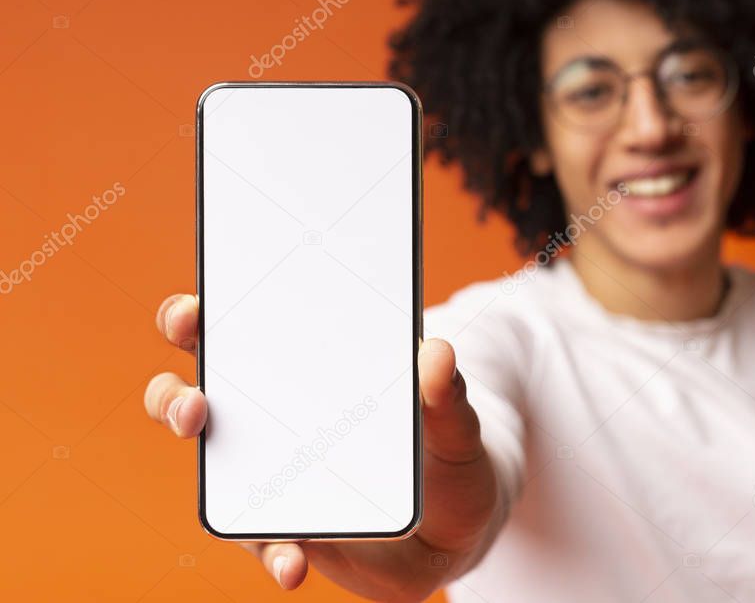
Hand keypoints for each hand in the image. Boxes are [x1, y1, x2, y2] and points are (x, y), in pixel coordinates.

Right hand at [144, 294, 500, 600]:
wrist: (457, 527)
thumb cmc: (446, 455)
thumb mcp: (457, 424)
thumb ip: (448, 395)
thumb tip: (438, 355)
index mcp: (306, 371)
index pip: (236, 331)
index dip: (198, 316)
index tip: (193, 313)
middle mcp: (273, 418)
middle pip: (198, 396)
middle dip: (174, 395)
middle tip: (196, 404)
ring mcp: (272, 476)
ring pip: (212, 468)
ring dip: (206, 476)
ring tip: (223, 474)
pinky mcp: (288, 532)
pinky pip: (263, 543)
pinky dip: (275, 553)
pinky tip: (293, 563)